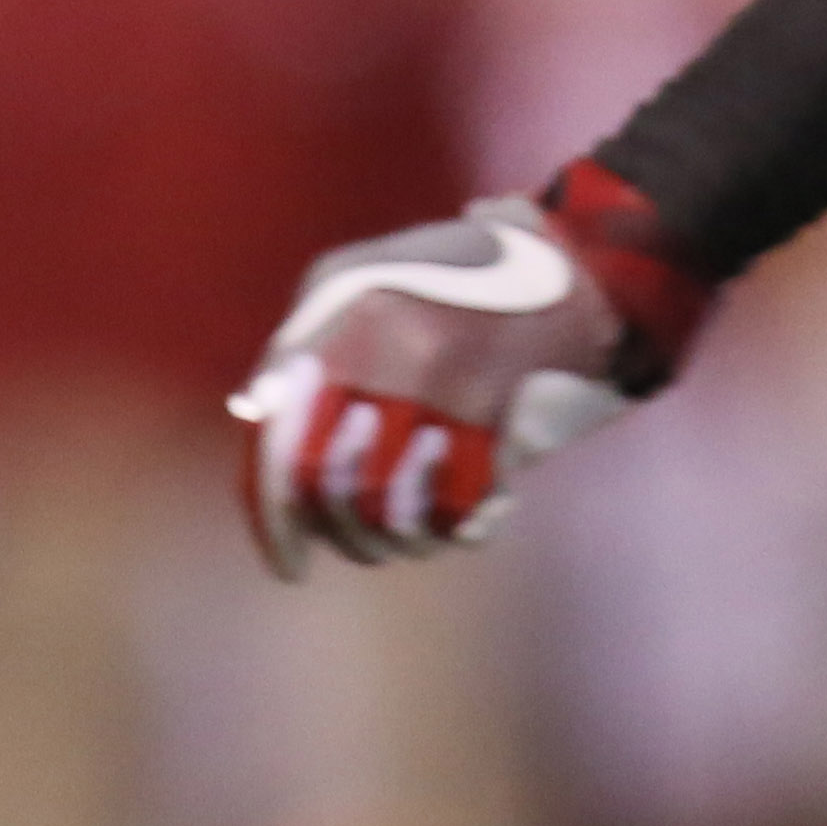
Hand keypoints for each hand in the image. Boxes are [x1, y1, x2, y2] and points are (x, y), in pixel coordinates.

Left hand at [230, 181, 705, 575]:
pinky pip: (454, 507)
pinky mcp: (494, 407)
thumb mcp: (353, 277)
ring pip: (389, 508)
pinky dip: (449, 528)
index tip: (287, 565)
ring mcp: (442, 377)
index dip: (274, 518)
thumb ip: (301, 344)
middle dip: (337, 530)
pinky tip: (454, 517)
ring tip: (403, 530)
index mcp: (340, 312)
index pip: (281, 439)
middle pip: (329, 485)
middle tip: (353, 540)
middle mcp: (384, 343)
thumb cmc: (444, 271)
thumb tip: (261, 419)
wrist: (565, 260)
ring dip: (393, 539)